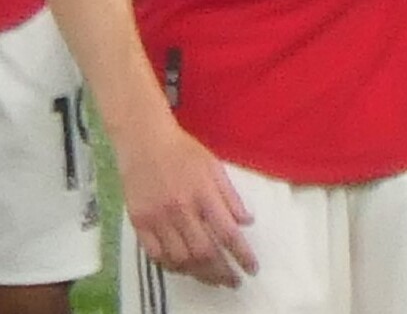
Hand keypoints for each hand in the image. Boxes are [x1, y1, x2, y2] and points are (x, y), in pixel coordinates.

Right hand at [116, 119, 258, 287]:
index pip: (227, 232)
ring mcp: (158, 217)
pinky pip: (155, 255)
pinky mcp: (139, 222)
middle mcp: (181, 208)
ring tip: (212, 278)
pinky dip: (171, 266)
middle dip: (222, 272)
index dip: (242, 254)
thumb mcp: (213, 165)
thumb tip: (246, 222)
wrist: (144, 140)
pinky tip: (183, 267)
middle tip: (233, 280)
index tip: (252, 268)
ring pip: (180, 259)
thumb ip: (230, 195)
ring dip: (199, 274)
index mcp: (203, 192)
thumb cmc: (183, 150)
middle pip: (204, 252)